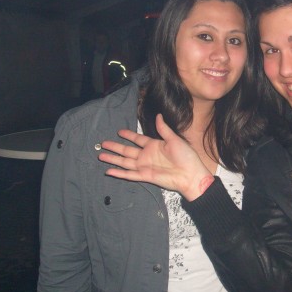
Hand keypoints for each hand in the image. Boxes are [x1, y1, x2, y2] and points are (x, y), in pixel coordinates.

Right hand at [98, 114, 212, 200]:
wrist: (190, 174)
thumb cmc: (186, 157)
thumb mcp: (175, 139)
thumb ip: (164, 129)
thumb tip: (158, 116)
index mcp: (154, 146)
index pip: (137, 139)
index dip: (128, 135)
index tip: (119, 132)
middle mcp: (147, 156)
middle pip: (127, 150)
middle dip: (115, 147)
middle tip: (103, 143)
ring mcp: (145, 166)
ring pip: (125, 162)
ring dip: (113, 159)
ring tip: (101, 156)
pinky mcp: (146, 176)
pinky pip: (130, 174)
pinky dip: (119, 173)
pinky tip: (109, 171)